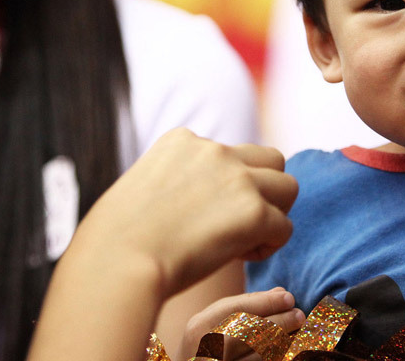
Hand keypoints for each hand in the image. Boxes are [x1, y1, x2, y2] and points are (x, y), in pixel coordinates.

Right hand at [29, 129, 297, 360]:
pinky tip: (242, 258)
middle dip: (264, 190)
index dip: (227, 186)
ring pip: (288, 187)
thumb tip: (200, 202)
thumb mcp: (142, 188)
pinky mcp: (253, 211)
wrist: (116, 264)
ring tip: (247, 240)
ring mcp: (236, 177)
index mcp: (182, 140)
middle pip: (271, 159)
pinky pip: (284, 227)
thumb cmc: (116, 242)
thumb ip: (177, 181)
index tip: (205, 215)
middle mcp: (213, 149)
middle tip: (242, 223)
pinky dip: (270, 245)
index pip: (229, 153)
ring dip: (274, 214)